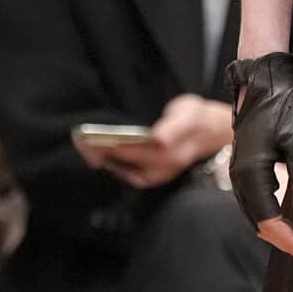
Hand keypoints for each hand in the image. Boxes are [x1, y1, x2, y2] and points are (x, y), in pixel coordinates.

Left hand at [78, 95, 232, 190]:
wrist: (212, 131)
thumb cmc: (195, 120)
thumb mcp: (187, 116)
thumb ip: (173, 128)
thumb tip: (158, 139)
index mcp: (167, 154)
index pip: (131, 151)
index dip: (109, 146)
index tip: (89, 139)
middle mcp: (161, 169)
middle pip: (124, 163)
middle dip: (100, 154)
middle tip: (80, 142)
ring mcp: (157, 174)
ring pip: (125, 172)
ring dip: (104, 162)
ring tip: (86, 149)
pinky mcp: (154, 174)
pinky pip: (129, 174)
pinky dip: (114, 167)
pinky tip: (102, 157)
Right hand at [228, 53, 292, 272]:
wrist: (262, 79)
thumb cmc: (283, 105)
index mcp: (251, 174)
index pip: (269, 223)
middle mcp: (239, 179)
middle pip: (261, 227)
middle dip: (290, 245)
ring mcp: (239, 176)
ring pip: (258, 219)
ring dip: (282, 236)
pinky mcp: (245, 171)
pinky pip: (257, 207)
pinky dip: (275, 221)